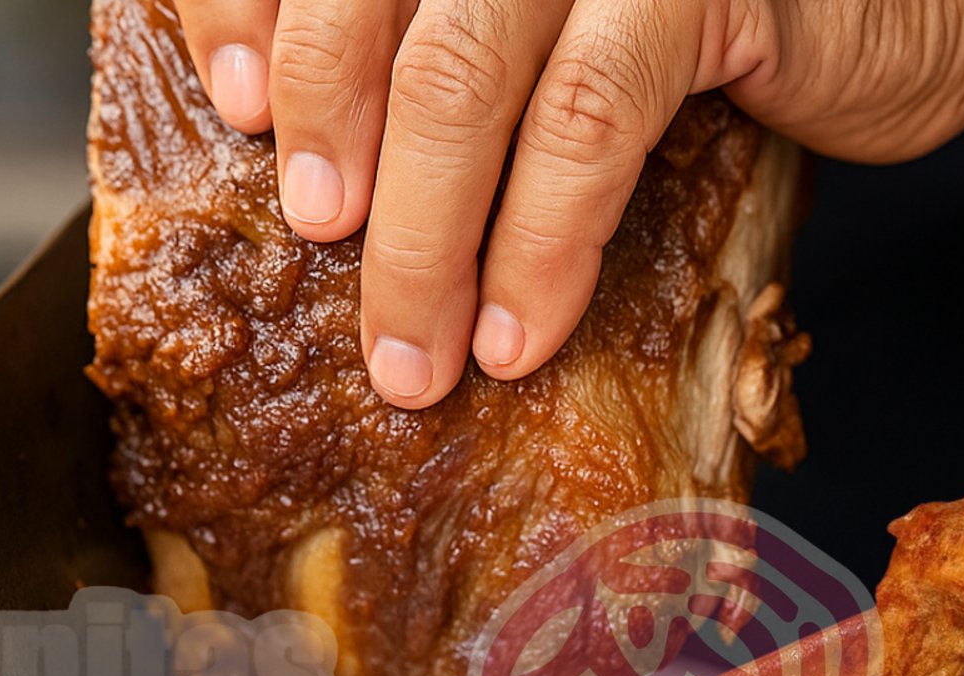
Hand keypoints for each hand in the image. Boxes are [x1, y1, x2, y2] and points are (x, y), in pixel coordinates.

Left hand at [174, 0, 963, 408]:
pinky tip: (517, 334)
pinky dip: (540, 245)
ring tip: (409, 353)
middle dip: (326, 129)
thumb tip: (320, 146)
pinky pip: (588, 127)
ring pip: (465, 76)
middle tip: (318, 236)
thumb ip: (459, 42)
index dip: (246, 2)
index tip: (232, 105)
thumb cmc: (730, 12)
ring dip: (424, 235)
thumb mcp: (572, 12)